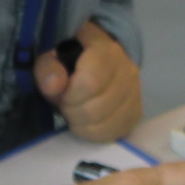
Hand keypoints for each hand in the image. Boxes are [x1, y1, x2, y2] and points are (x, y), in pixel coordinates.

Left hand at [35, 20, 142, 140]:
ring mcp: (135, 93)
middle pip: (97, 107)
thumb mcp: (52, 60)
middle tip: (65, 105)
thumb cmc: (71, 63)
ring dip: (82, 124)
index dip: (70, 95)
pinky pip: (113, 133)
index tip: (61, 94)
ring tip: (75, 113)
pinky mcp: (136, 113)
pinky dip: (93, 133)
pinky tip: (85, 123)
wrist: (99, 65)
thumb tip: (54, 86)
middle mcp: (127, 71)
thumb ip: (48, 69)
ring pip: (106, 123)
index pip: (91, 82)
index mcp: (106, 52)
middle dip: (73, 112)